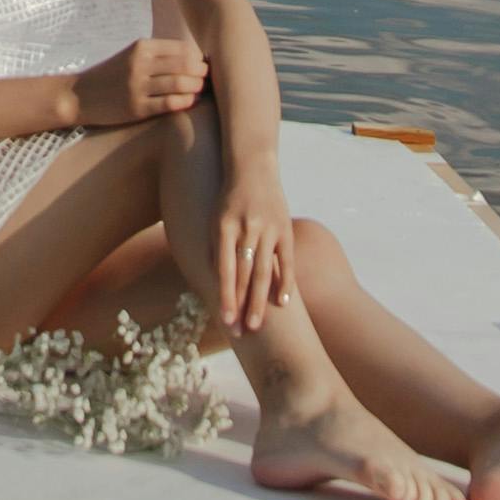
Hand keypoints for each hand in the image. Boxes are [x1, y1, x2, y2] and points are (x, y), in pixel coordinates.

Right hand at [77, 36, 207, 128]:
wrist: (79, 96)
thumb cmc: (111, 75)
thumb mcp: (131, 55)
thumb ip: (157, 55)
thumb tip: (193, 59)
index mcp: (141, 47)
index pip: (181, 48)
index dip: (198, 57)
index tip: (204, 65)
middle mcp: (140, 64)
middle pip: (184, 64)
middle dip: (201, 72)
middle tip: (209, 79)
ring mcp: (138, 86)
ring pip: (179, 84)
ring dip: (196, 87)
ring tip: (202, 90)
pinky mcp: (136, 108)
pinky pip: (168, 104)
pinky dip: (185, 102)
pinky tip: (191, 101)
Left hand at [211, 162, 296, 332]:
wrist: (252, 165)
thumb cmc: (226, 197)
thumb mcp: (213, 218)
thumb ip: (215, 250)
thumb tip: (216, 285)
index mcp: (223, 225)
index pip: (224, 268)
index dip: (225, 296)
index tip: (225, 321)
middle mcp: (246, 227)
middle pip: (244, 274)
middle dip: (242, 305)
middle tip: (241, 334)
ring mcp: (268, 227)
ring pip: (265, 271)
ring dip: (260, 301)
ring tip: (256, 325)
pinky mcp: (284, 227)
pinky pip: (286, 260)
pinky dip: (286, 282)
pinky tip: (283, 304)